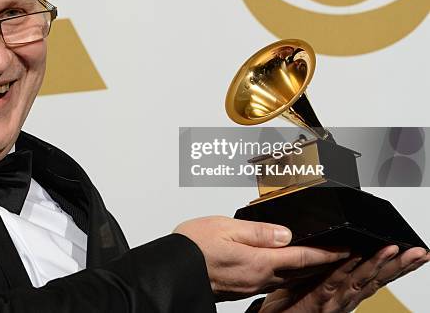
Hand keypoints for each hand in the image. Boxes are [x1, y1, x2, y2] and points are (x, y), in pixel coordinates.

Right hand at [173, 216, 349, 299]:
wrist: (172, 272)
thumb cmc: (192, 248)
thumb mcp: (225, 227)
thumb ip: (258, 231)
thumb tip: (285, 233)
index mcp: (258, 262)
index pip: (301, 258)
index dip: (326, 254)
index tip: (345, 249)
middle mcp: (257, 279)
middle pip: (298, 273)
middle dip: (321, 264)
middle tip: (339, 255)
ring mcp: (248, 287)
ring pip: (285, 279)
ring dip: (303, 271)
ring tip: (316, 260)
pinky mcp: (239, 290)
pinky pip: (270, 283)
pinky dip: (284, 275)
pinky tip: (282, 269)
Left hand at [258, 245, 429, 312]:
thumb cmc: (288, 306)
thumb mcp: (312, 283)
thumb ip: (327, 271)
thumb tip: (340, 249)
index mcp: (344, 294)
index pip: (375, 277)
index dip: (395, 265)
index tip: (413, 252)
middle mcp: (343, 299)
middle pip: (376, 279)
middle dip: (399, 265)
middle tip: (420, 253)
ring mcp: (331, 302)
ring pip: (360, 281)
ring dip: (379, 264)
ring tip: (396, 250)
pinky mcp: (315, 302)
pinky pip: (332, 282)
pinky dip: (346, 268)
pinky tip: (357, 257)